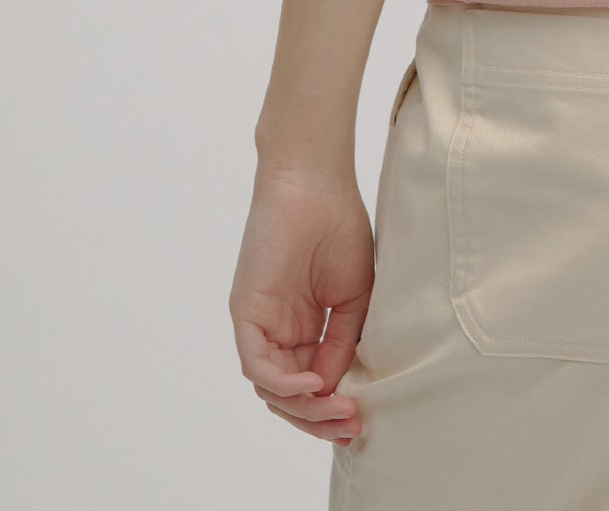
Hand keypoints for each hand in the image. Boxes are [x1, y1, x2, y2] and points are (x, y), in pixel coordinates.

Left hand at [230, 160, 375, 446]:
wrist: (315, 183)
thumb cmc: (340, 227)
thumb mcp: (355, 296)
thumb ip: (343, 343)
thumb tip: (336, 387)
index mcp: (305, 328)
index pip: (312, 386)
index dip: (334, 408)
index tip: (363, 419)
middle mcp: (279, 330)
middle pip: (289, 396)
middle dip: (319, 419)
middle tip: (351, 426)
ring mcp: (261, 323)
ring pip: (272, 388)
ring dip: (305, 408)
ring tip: (339, 407)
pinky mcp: (246, 312)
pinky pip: (256, 364)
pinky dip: (283, 383)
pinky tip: (313, 384)